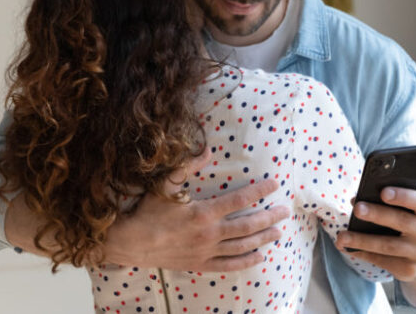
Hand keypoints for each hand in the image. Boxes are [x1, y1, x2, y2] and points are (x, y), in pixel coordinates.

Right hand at [104, 150, 289, 270]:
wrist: (131, 242)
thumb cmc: (148, 211)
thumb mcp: (165, 185)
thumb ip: (187, 167)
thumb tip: (208, 151)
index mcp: (203, 213)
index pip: (240, 200)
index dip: (260, 190)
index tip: (274, 184)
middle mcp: (209, 234)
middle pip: (248, 225)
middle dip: (269, 217)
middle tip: (285, 211)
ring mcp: (206, 251)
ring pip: (242, 246)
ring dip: (263, 238)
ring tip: (278, 232)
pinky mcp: (200, 264)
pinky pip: (229, 265)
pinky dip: (246, 262)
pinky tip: (259, 256)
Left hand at [335, 187, 415, 280]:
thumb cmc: (410, 224)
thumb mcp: (409, 211)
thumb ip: (390, 202)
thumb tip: (356, 200)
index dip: (403, 196)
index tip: (383, 192)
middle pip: (402, 222)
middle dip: (377, 215)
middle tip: (357, 209)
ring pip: (387, 245)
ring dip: (362, 240)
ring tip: (342, 236)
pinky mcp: (409, 270)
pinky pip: (381, 261)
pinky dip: (362, 253)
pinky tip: (348, 248)